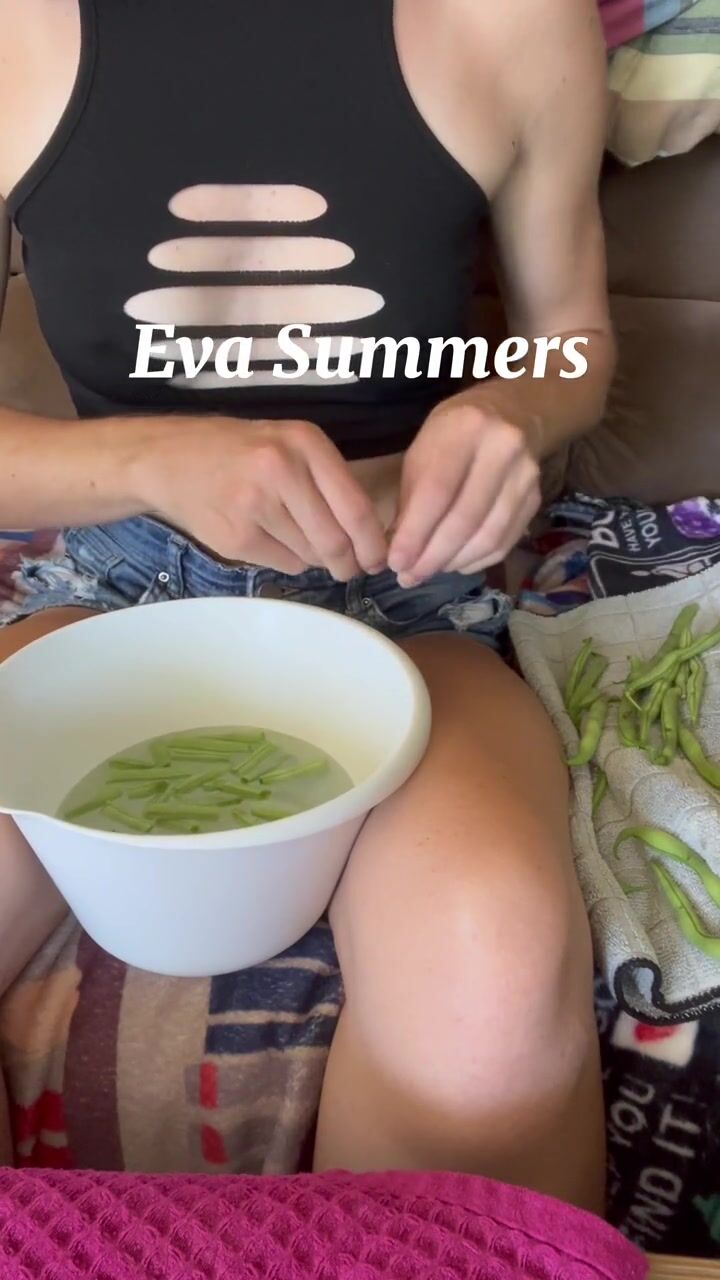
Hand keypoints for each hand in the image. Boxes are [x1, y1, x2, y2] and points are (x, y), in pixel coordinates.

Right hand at [140, 417, 387, 579]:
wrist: (168, 459)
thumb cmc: (238, 453)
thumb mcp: (287, 444)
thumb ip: (327, 482)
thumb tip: (367, 539)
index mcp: (305, 443)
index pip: (356, 507)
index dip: (373, 543)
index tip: (379, 558)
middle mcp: (282, 469)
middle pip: (336, 540)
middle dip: (350, 563)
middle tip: (351, 569)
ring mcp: (255, 504)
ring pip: (311, 555)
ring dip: (315, 560)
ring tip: (296, 540)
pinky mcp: (236, 536)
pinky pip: (283, 564)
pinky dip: (287, 561)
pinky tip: (268, 539)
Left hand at [388, 400, 540, 585]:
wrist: (513, 412)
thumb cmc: (454, 433)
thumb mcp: (423, 450)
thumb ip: (411, 498)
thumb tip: (399, 551)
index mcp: (466, 428)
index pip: (437, 491)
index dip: (415, 533)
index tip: (396, 562)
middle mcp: (503, 449)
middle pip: (464, 519)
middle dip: (431, 556)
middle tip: (408, 577)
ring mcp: (526, 476)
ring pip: (487, 537)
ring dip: (452, 563)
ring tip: (426, 572)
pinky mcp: (536, 499)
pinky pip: (503, 542)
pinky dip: (475, 561)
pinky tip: (453, 564)